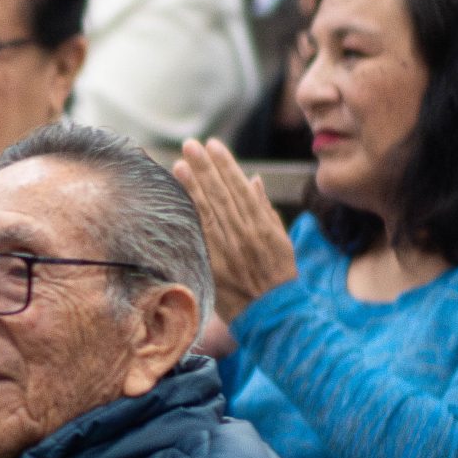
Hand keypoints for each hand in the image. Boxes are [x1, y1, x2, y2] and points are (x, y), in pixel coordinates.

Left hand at [172, 138, 297, 323]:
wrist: (275, 313)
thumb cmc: (279, 274)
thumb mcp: (280, 238)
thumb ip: (264, 208)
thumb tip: (252, 180)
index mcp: (263, 224)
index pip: (239, 187)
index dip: (225, 164)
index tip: (212, 144)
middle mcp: (245, 233)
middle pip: (221, 194)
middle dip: (205, 167)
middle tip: (190, 145)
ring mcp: (228, 249)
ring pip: (208, 211)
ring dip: (193, 186)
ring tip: (179, 164)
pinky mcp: (214, 264)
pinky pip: (200, 234)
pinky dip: (189, 215)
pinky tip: (177, 199)